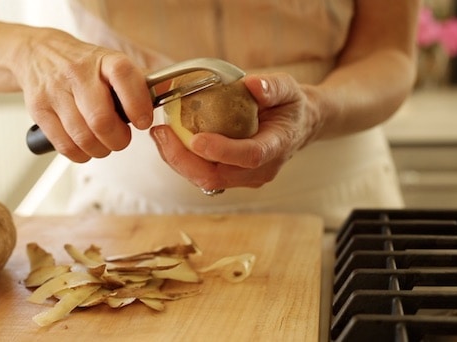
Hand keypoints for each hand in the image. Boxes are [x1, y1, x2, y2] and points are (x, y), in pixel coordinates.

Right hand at [15, 30, 153, 161]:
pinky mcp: (39, 110)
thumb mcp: (110, 63)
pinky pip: (64, 146)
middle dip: (118, 140)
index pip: (124, 77)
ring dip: (100, 150)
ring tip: (103, 143)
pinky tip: (84, 146)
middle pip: (101, 120)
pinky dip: (80, 154)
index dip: (137, 104)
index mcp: (103, 60)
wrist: (38, 53)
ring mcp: (55, 92)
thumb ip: (136, 82)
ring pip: (83, 138)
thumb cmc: (83, 65)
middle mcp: (78, 73)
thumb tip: (165, 95)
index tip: (142, 122)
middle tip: (121, 138)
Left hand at [150, 73, 321, 189]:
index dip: (222, 150)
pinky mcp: (230, 176)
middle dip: (184, 160)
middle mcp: (260, 169)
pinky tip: (167, 140)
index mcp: (277, 146)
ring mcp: (244, 177)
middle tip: (161, 133)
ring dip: (177, 161)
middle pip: (218, 176)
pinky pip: (203, 174)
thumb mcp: (289, 88)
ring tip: (159, 134)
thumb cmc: (290, 105)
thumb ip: (273, 87)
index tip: (196, 139)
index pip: (250, 156)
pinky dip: (182, 160)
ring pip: (206, 180)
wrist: (298, 126)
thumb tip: (253, 84)